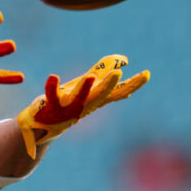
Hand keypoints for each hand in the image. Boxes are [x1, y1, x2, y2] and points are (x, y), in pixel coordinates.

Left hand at [16, 55, 149, 158]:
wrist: (44, 128)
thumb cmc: (69, 104)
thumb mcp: (87, 88)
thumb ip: (102, 73)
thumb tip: (122, 62)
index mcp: (95, 100)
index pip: (119, 92)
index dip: (133, 83)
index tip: (146, 74)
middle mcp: (85, 104)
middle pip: (102, 95)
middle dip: (110, 84)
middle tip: (119, 72)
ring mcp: (69, 107)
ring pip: (79, 97)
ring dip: (85, 87)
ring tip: (90, 75)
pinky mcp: (51, 106)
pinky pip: (52, 95)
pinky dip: (52, 87)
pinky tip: (53, 77)